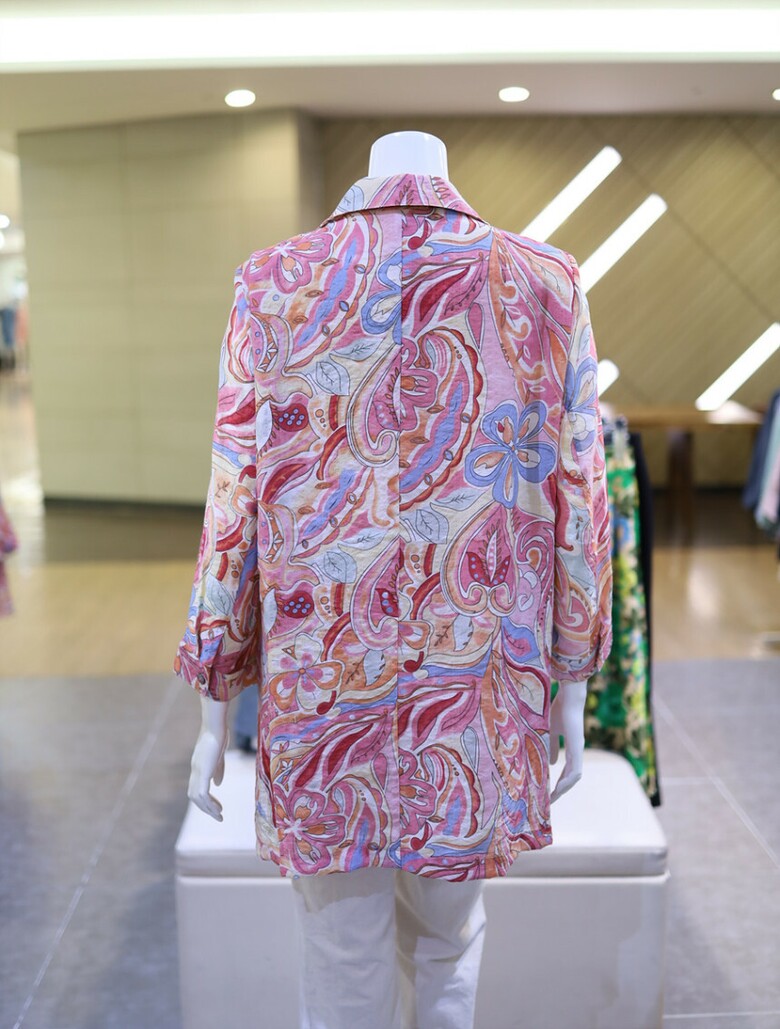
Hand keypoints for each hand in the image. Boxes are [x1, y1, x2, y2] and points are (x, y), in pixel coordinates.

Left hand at [187, 694, 230, 820]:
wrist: (215, 726)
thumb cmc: (219, 735)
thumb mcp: (219, 756)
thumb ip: (218, 770)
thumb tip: (217, 784)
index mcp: (198, 766)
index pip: (197, 787)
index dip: (205, 798)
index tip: (216, 806)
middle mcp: (195, 770)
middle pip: (194, 795)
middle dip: (205, 807)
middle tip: (218, 815)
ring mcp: (197, 772)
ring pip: (197, 798)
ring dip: (207, 809)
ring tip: (219, 815)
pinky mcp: (203, 773)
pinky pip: (202, 794)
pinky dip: (208, 804)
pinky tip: (217, 809)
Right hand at [549, 679, 586, 803]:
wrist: (569, 698)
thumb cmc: (560, 709)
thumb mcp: (551, 731)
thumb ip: (551, 746)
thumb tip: (550, 762)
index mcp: (571, 747)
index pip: (567, 769)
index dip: (558, 781)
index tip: (549, 791)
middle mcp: (577, 751)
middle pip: (571, 777)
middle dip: (561, 789)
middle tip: (550, 801)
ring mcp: (578, 750)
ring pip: (574, 776)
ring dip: (564, 788)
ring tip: (552, 797)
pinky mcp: (577, 748)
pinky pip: (575, 771)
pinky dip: (567, 781)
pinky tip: (558, 787)